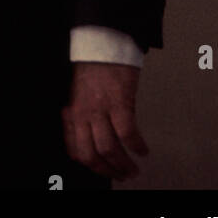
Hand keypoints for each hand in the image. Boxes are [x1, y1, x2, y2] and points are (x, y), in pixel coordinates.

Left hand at [61, 61, 148, 179]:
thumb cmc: (94, 66)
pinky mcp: (119, 102)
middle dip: (108, 171)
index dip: (90, 165)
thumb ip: (81, 114)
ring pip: (109, 149)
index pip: (75, 150)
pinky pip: (127, 133)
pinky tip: (143, 150)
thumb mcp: (79, 93)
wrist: (103, 42)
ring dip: (123, 164)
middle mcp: (84, 113)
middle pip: (91, 155)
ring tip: (134, 169)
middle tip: (122, 176)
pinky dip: (136, 146)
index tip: (102, 170)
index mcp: (73, 112)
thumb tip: (86, 135)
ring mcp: (101, 109)